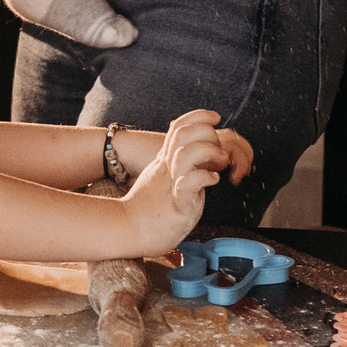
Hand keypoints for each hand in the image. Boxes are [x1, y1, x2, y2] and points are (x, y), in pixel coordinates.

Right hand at [118, 109, 232, 252]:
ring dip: (208, 152)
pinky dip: (204, 177)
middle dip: (206, 133)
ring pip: (186, 153)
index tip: (214, 117)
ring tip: (219, 163)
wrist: (126, 229)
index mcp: (164, 161)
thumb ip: (173, 165)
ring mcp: (170, 184)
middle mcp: (166, 168)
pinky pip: (189, 183)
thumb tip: (191, 158)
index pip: (179, 126)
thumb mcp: (158, 178)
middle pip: (183, 133)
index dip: (198, 116)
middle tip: (219, 149)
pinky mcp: (177, 204)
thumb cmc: (145, 209)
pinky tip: (213, 180)